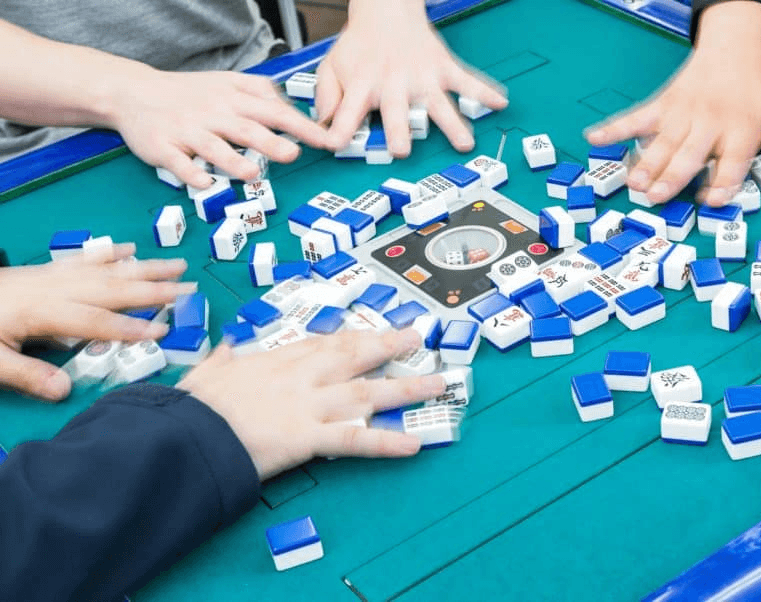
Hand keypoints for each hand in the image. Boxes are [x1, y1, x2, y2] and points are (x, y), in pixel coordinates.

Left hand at [0, 244, 191, 400]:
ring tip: (176, 265)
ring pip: (105, 270)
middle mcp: (53, 288)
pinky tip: (129, 251)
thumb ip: (26, 375)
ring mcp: (50, 276)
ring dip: (144, 267)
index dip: (130, 328)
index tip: (163, 330)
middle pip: (112, 288)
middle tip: (190, 288)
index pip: (96, 323)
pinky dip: (110, 254)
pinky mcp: (43, 271)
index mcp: (42, 312)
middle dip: (154, 289)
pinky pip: (83, 259)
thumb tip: (65, 391)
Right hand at [110, 68, 329, 187]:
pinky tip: (204, 184)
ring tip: (252, 173)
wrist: (133, 92)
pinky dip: (190, 173)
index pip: (273, 110)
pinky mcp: (163, 147)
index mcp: (232, 98)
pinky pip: (178, 163)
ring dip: (232, 160)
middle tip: (293, 154)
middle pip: (245, 128)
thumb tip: (293, 109)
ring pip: (213, 147)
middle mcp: (212, 114)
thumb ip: (260, 93)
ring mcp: (187, 131)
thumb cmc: (189, 93)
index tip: (325, 139)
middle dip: (270, 141)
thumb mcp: (227, 82)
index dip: (299, 125)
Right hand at [177, 328, 445, 480]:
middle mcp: (301, 377)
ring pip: (367, 393)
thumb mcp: (204, 374)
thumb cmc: (191, 407)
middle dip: (389, 345)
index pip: (323, 343)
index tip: (373, 331)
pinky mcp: (309, 437)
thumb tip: (225, 347)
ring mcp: (309, 405)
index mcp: (275, 360)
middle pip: (355, 355)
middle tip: (417, 336)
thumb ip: (221, 360)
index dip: (353, 337)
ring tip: (437, 384)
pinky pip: (355, 441)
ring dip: (406, 389)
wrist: (185, 434)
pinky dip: (386, 443)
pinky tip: (413, 444)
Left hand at [314, 0, 506, 156]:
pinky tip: (500, 103)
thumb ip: (326, 97)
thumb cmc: (360, 45)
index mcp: (363, 86)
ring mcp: (421, 78)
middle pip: (396, 112)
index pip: (346, 113)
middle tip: (402, 149)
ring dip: (451, 124)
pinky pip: (467, 81)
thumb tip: (324, 127)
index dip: (340, 131)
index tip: (336, 146)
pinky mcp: (443, 69)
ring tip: (465, 143)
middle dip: (399, 131)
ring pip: (437, 104)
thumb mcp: (331, 66)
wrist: (385, 8)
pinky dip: (484, 91)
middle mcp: (393, 84)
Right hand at [585, 1, 760, 205]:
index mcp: (742, 129)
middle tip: (656, 198)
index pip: (732, 161)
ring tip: (632, 184)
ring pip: (662, 143)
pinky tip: (595, 139)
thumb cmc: (759, 86)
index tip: (710, 200)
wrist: (737, 44)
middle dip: (672, 177)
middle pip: (690, 154)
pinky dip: (615, 128)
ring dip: (645, 164)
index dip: (721, 182)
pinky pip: (637, 117)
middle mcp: (711, 123)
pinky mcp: (665, 104)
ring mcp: (684, 113)